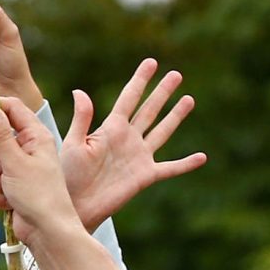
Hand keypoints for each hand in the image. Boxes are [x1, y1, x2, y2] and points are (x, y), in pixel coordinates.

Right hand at [0, 95, 78, 244]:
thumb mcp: (16, 161)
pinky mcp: (12, 185)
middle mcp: (29, 148)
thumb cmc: (38, 194)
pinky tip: (8, 202)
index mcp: (35, 135)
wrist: (46, 230)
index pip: (11, 107)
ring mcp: (20, 167)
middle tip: (0, 169)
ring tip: (8, 189)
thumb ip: (0, 135)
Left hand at [57, 58, 205, 225]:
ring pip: (162, 131)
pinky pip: (170, 169)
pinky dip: (186, 164)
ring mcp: (138, 157)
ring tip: (189, 99)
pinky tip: (202, 157)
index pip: (129, 98)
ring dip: (176, 116)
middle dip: (162, 92)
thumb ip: (81, 119)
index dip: (140, 80)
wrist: (75, 206)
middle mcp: (128, 139)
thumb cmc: (67, 176)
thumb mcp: (73, 144)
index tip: (151, 63)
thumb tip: (80, 91)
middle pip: (149, 110)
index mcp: (110, 128)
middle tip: (176, 74)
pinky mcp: (145, 176)